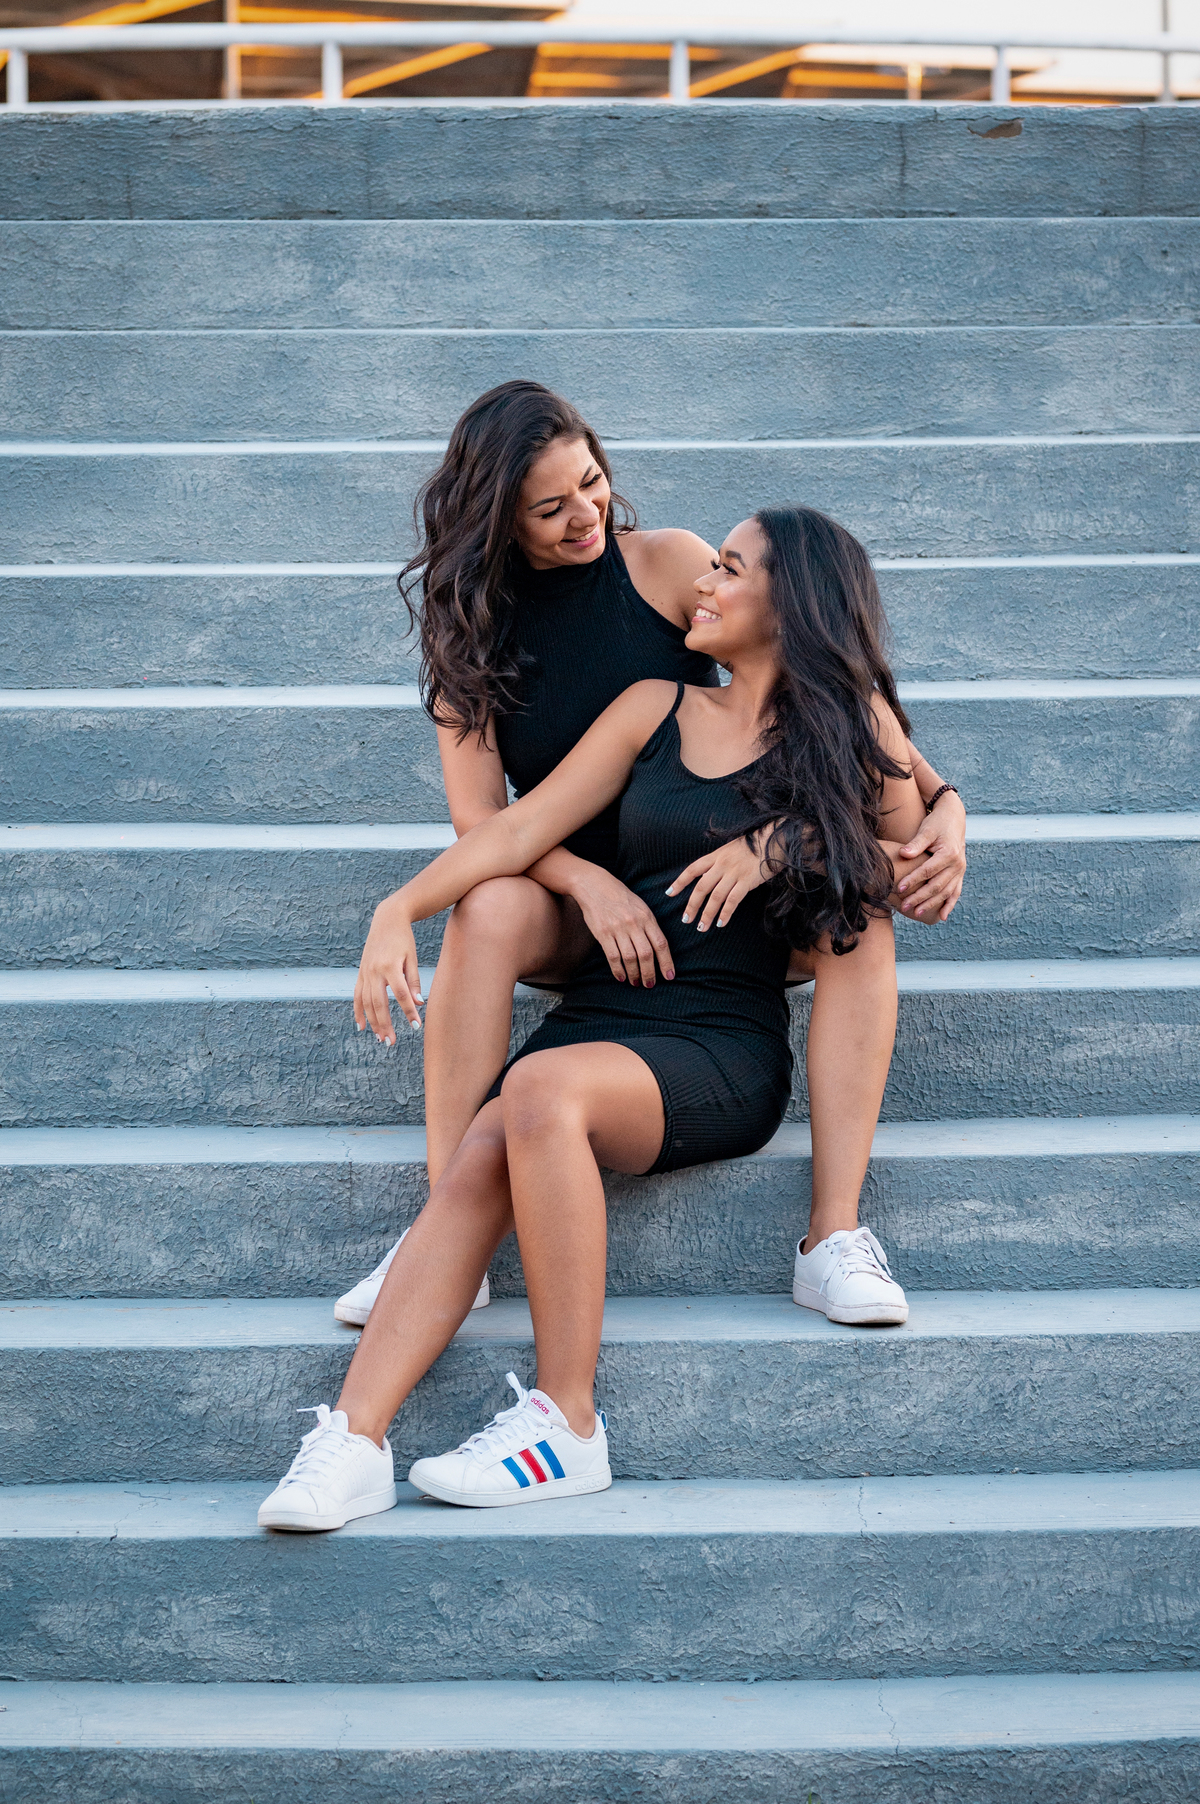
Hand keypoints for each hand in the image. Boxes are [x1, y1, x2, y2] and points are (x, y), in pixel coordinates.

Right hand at [353, 892, 422, 1042]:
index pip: (401, 995)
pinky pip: (357, 995)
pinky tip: (361, 1026)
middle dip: (385, 1024)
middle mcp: (374, 971)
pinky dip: (358, 1012)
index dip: (408, 1012)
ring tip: (381, 1038)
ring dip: (373, 1022)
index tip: (416, 1026)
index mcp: (390, 966)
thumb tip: (419, 1003)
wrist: (387, 919)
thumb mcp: (412, 957)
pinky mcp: (360, 972)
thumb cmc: (404, 939)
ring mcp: (365, 972)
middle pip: (379, 1004)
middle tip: (392, 1042)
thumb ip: (414, 980)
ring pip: (367, 1003)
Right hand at [570, 863, 674, 986]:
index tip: (669, 976)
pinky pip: (613, 956)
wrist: (595, 886)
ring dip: (634, 974)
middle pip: (646, 954)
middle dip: (649, 973)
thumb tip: (657, 949)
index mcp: (647, 917)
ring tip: (636, 982)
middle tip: (650, 984)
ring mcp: (618, 929)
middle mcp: (634, 924)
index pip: (661, 944)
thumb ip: (649, 925)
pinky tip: (621, 977)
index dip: (666, 962)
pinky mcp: (603, 933)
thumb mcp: (640, 907)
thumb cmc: (620, 897)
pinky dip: (618, 969)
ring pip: (630, 958)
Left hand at [666, 832, 768, 931]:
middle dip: (691, 905)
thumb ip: (720, 861)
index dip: (679, 882)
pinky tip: (721, 923)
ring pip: (715, 897)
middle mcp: (722, 864)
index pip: (692, 870)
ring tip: (701, 927)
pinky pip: (733, 900)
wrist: (774, 839)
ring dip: (707, 914)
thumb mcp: (731, 849)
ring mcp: (734, 873)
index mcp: (716, 855)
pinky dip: (726, 913)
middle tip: (685, 920)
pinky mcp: (747, 881)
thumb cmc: (754, 845)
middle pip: (701, 887)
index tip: (669, 893)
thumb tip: (711, 876)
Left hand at [896, 791, 965, 921]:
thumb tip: (903, 854)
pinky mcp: (960, 873)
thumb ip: (916, 844)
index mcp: (949, 853)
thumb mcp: (926, 830)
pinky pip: (956, 892)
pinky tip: (942, 917)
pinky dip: (949, 904)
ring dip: (932, 904)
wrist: (954, 817)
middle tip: (904, 906)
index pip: (928, 871)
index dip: (913, 880)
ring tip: (917, 913)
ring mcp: (960, 870)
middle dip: (920, 897)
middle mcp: (957, 864)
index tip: (899, 888)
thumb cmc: (936, 823)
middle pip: (936, 885)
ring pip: (946, 892)